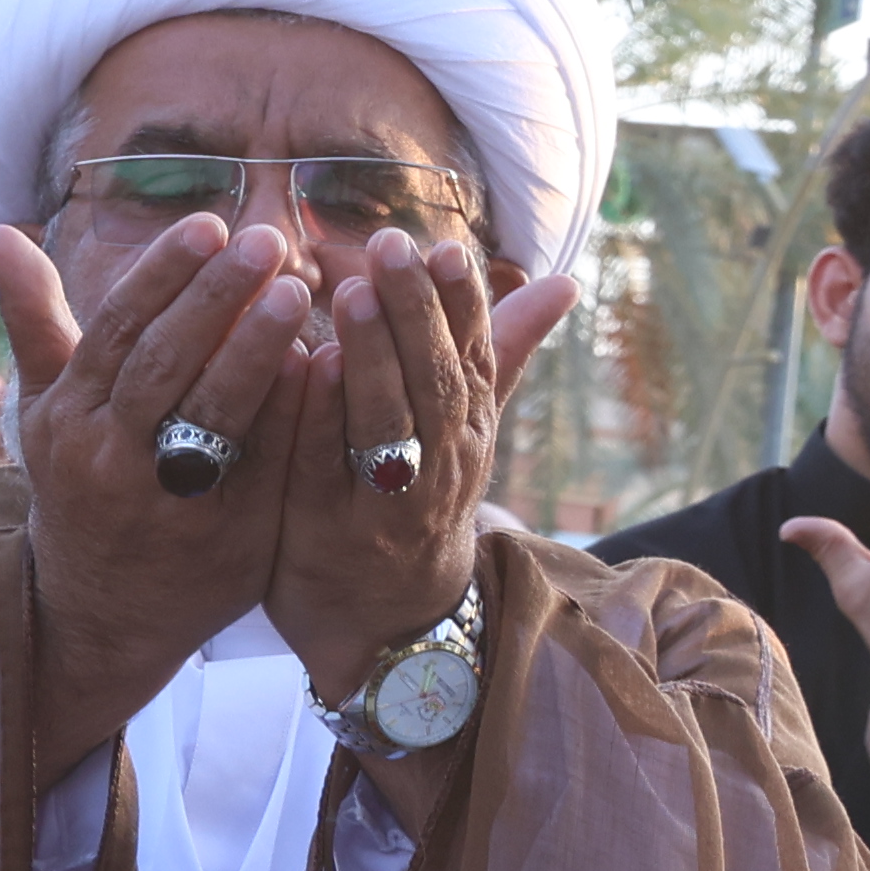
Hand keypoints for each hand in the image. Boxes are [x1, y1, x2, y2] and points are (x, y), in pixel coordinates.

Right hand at [0, 212, 319, 771]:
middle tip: (268, 243)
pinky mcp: (222, 535)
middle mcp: (107, 454)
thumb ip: (36, 319)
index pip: (118, 328)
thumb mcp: (48, 406)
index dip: (163, 276)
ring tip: (301, 294)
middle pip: (164, 364)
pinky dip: (288, 415)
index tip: (209, 225)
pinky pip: (259, 466)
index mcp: (69, 413)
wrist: (101, 611)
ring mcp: (164, 499)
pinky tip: (327, 368)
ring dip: (254, 351)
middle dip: (216, 299)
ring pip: (209, 414)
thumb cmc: (83, 480)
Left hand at [274, 226, 577, 709]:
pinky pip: (321, 468)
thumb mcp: (467, 430)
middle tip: (390, 246)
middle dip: (416, 312)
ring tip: (352, 292)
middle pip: (437, 383)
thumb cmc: (418, 501)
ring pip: (386, 423)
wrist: (387, 624)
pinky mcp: (327, 532)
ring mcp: (386, 504)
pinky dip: (318, 418)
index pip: (479, 356)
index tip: (445, 246)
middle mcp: (441, 466)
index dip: (464, 303)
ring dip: (374, 357)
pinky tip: (304, 366)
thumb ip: (503, 352)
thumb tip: (565, 282)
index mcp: (472, 430)